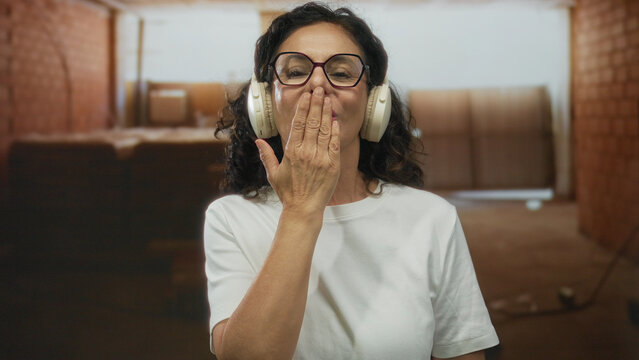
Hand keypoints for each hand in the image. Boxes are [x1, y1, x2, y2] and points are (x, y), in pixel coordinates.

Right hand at [255, 87, 339, 215]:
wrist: (304, 209)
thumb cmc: (288, 192)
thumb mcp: (273, 174)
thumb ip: (266, 155)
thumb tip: (258, 140)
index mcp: (291, 151)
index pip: (299, 123)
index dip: (304, 107)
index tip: (307, 95)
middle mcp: (306, 152)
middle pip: (313, 122)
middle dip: (316, 103)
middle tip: (319, 89)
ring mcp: (321, 158)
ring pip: (324, 129)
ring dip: (326, 112)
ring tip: (328, 99)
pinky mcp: (332, 165)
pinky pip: (335, 143)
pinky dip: (335, 130)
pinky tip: (335, 120)